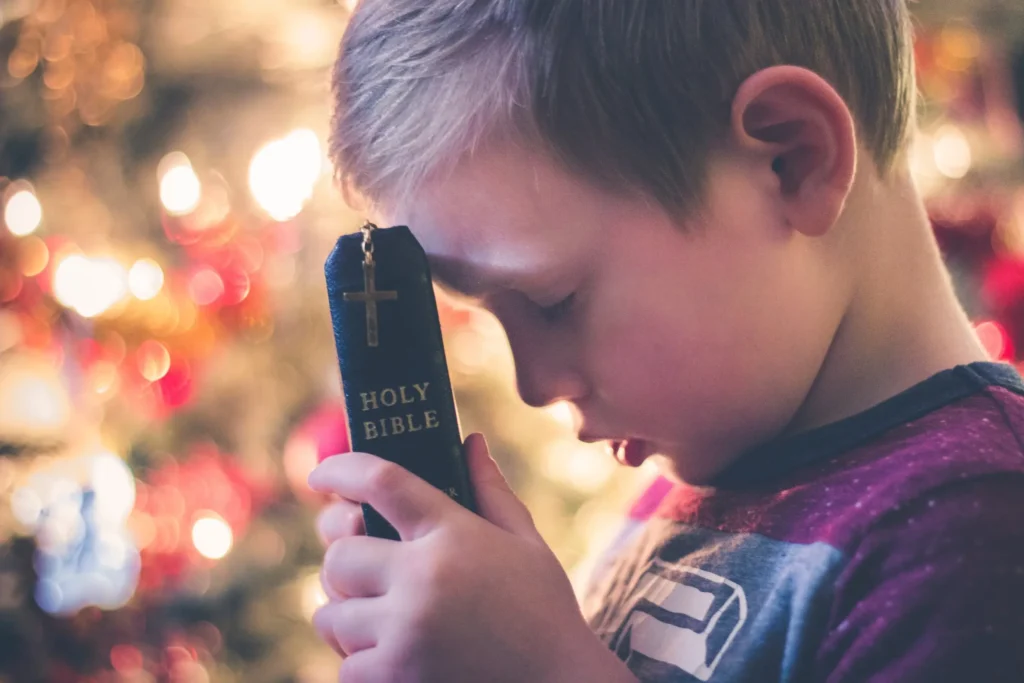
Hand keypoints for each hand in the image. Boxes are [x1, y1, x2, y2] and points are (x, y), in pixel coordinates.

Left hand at [308, 433, 626, 682]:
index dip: (342, 470)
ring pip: (331, 616)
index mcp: (454, 534)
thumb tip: (469, 441)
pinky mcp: (394, 679)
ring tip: (381, 621)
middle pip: (340, 555)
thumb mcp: (527, 543)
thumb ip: (491, 490)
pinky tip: (393, 659)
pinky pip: (344, 668)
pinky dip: (360, 665)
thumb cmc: (545, 613)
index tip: (321, 475)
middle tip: (366, 574)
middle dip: (347, 564)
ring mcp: (405, 633)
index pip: (382, 481)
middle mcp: (422, 578)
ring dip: (348, 618)